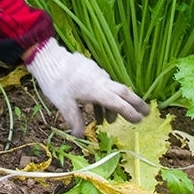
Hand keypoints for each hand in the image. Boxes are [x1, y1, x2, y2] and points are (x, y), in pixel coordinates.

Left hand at [25, 37, 149, 135]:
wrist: (47, 57)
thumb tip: (80, 135)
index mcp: (97, 89)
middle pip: (123, 92)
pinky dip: (102, 97)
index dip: (129, 112)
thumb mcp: (63, 104)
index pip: (118, 103)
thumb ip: (75, 120)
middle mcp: (101, 80)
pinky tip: (94, 107)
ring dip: (112, 105)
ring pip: (110, 90)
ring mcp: (96, 73)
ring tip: (107, 122)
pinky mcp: (90, 69)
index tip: (139, 120)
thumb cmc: (55, 82)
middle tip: (146, 112)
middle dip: (135, 103)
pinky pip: (101, 85)